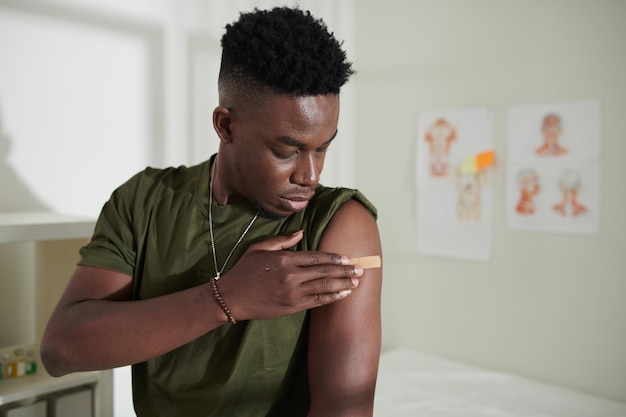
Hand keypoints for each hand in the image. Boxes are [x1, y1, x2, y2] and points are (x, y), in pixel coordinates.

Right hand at [216, 230, 361, 320]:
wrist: (231, 298)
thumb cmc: (243, 271)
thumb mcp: (259, 249)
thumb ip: (282, 241)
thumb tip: (301, 233)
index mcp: (285, 259)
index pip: (316, 257)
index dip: (334, 258)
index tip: (347, 258)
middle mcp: (291, 276)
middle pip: (324, 272)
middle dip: (345, 270)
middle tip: (360, 269)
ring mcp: (292, 293)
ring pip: (324, 287)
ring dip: (343, 284)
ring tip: (356, 281)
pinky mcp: (291, 307)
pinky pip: (316, 301)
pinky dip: (332, 297)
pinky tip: (343, 294)